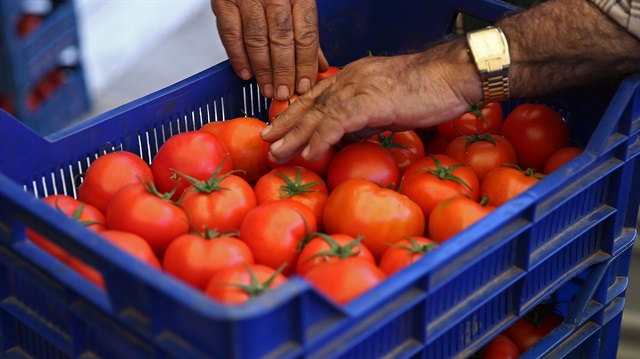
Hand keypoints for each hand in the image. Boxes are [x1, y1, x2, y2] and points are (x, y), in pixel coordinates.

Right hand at [211, 0, 328, 99]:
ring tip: (268, 89)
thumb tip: (319, 65)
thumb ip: (306, 33)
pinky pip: (231, 34)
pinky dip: (238, 57)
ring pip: (257, 40)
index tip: (304, 85)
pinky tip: (246, 73)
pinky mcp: (225, 1)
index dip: (305, 64)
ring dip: (263, 69)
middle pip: (282, 40)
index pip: (306, 35)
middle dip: (284, 72)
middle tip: (284, 92)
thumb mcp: (297, 2)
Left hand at [260, 40, 482, 162]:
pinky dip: (322, 139)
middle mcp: (349, 79)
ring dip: (296, 136)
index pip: (315, 96)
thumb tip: (345, 135)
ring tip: (279, 154)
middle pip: (309, 104)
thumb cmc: (427, 90)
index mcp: (352, 77)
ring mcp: (358, 88)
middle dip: (286, 124)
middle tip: (266, 142)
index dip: (294, 112)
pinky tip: (310, 153)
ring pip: (318, 113)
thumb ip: (363, 117)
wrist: (452, 75)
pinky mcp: (371, 101)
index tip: (278, 127)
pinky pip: (339, 121)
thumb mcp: (387, 105)